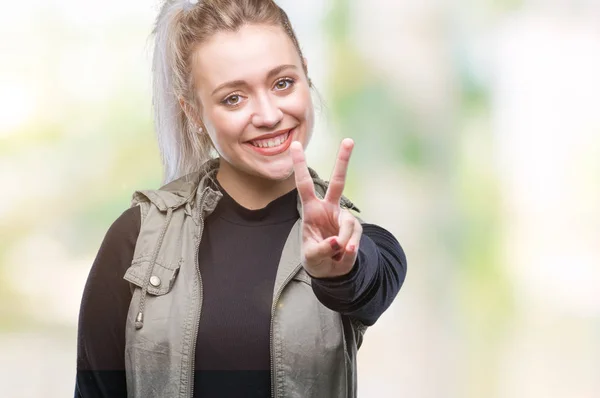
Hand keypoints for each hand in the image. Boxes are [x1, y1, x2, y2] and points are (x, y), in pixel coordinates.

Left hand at [289, 138, 362, 278]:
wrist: (330, 271)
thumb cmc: (315, 258)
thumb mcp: (312, 257)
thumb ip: (322, 249)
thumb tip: (338, 242)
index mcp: (311, 210)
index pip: (304, 185)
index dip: (299, 166)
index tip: (295, 145)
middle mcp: (329, 209)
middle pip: (338, 182)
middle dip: (343, 161)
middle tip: (349, 140)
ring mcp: (344, 218)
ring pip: (349, 224)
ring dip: (343, 242)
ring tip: (337, 254)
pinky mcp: (356, 229)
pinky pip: (354, 238)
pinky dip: (349, 250)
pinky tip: (344, 255)